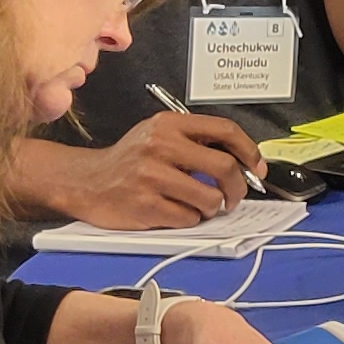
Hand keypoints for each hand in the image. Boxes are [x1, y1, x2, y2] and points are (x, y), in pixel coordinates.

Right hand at [47, 115, 263, 228]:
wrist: (85, 181)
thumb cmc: (130, 161)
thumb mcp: (159, 136)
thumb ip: (196, 142)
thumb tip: (244, 163)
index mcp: (169, 125)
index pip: (224, 130)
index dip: (249, 151)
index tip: (257, 168)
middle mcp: (161, 146)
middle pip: (224, 167)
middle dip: (238, 187)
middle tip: (235, 196)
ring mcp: (152, 176)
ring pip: (210, 198)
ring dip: (212, 208)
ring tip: (199, 205)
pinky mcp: (145, 205)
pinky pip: (188, 218)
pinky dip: (190, 219)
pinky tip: (177, 211)